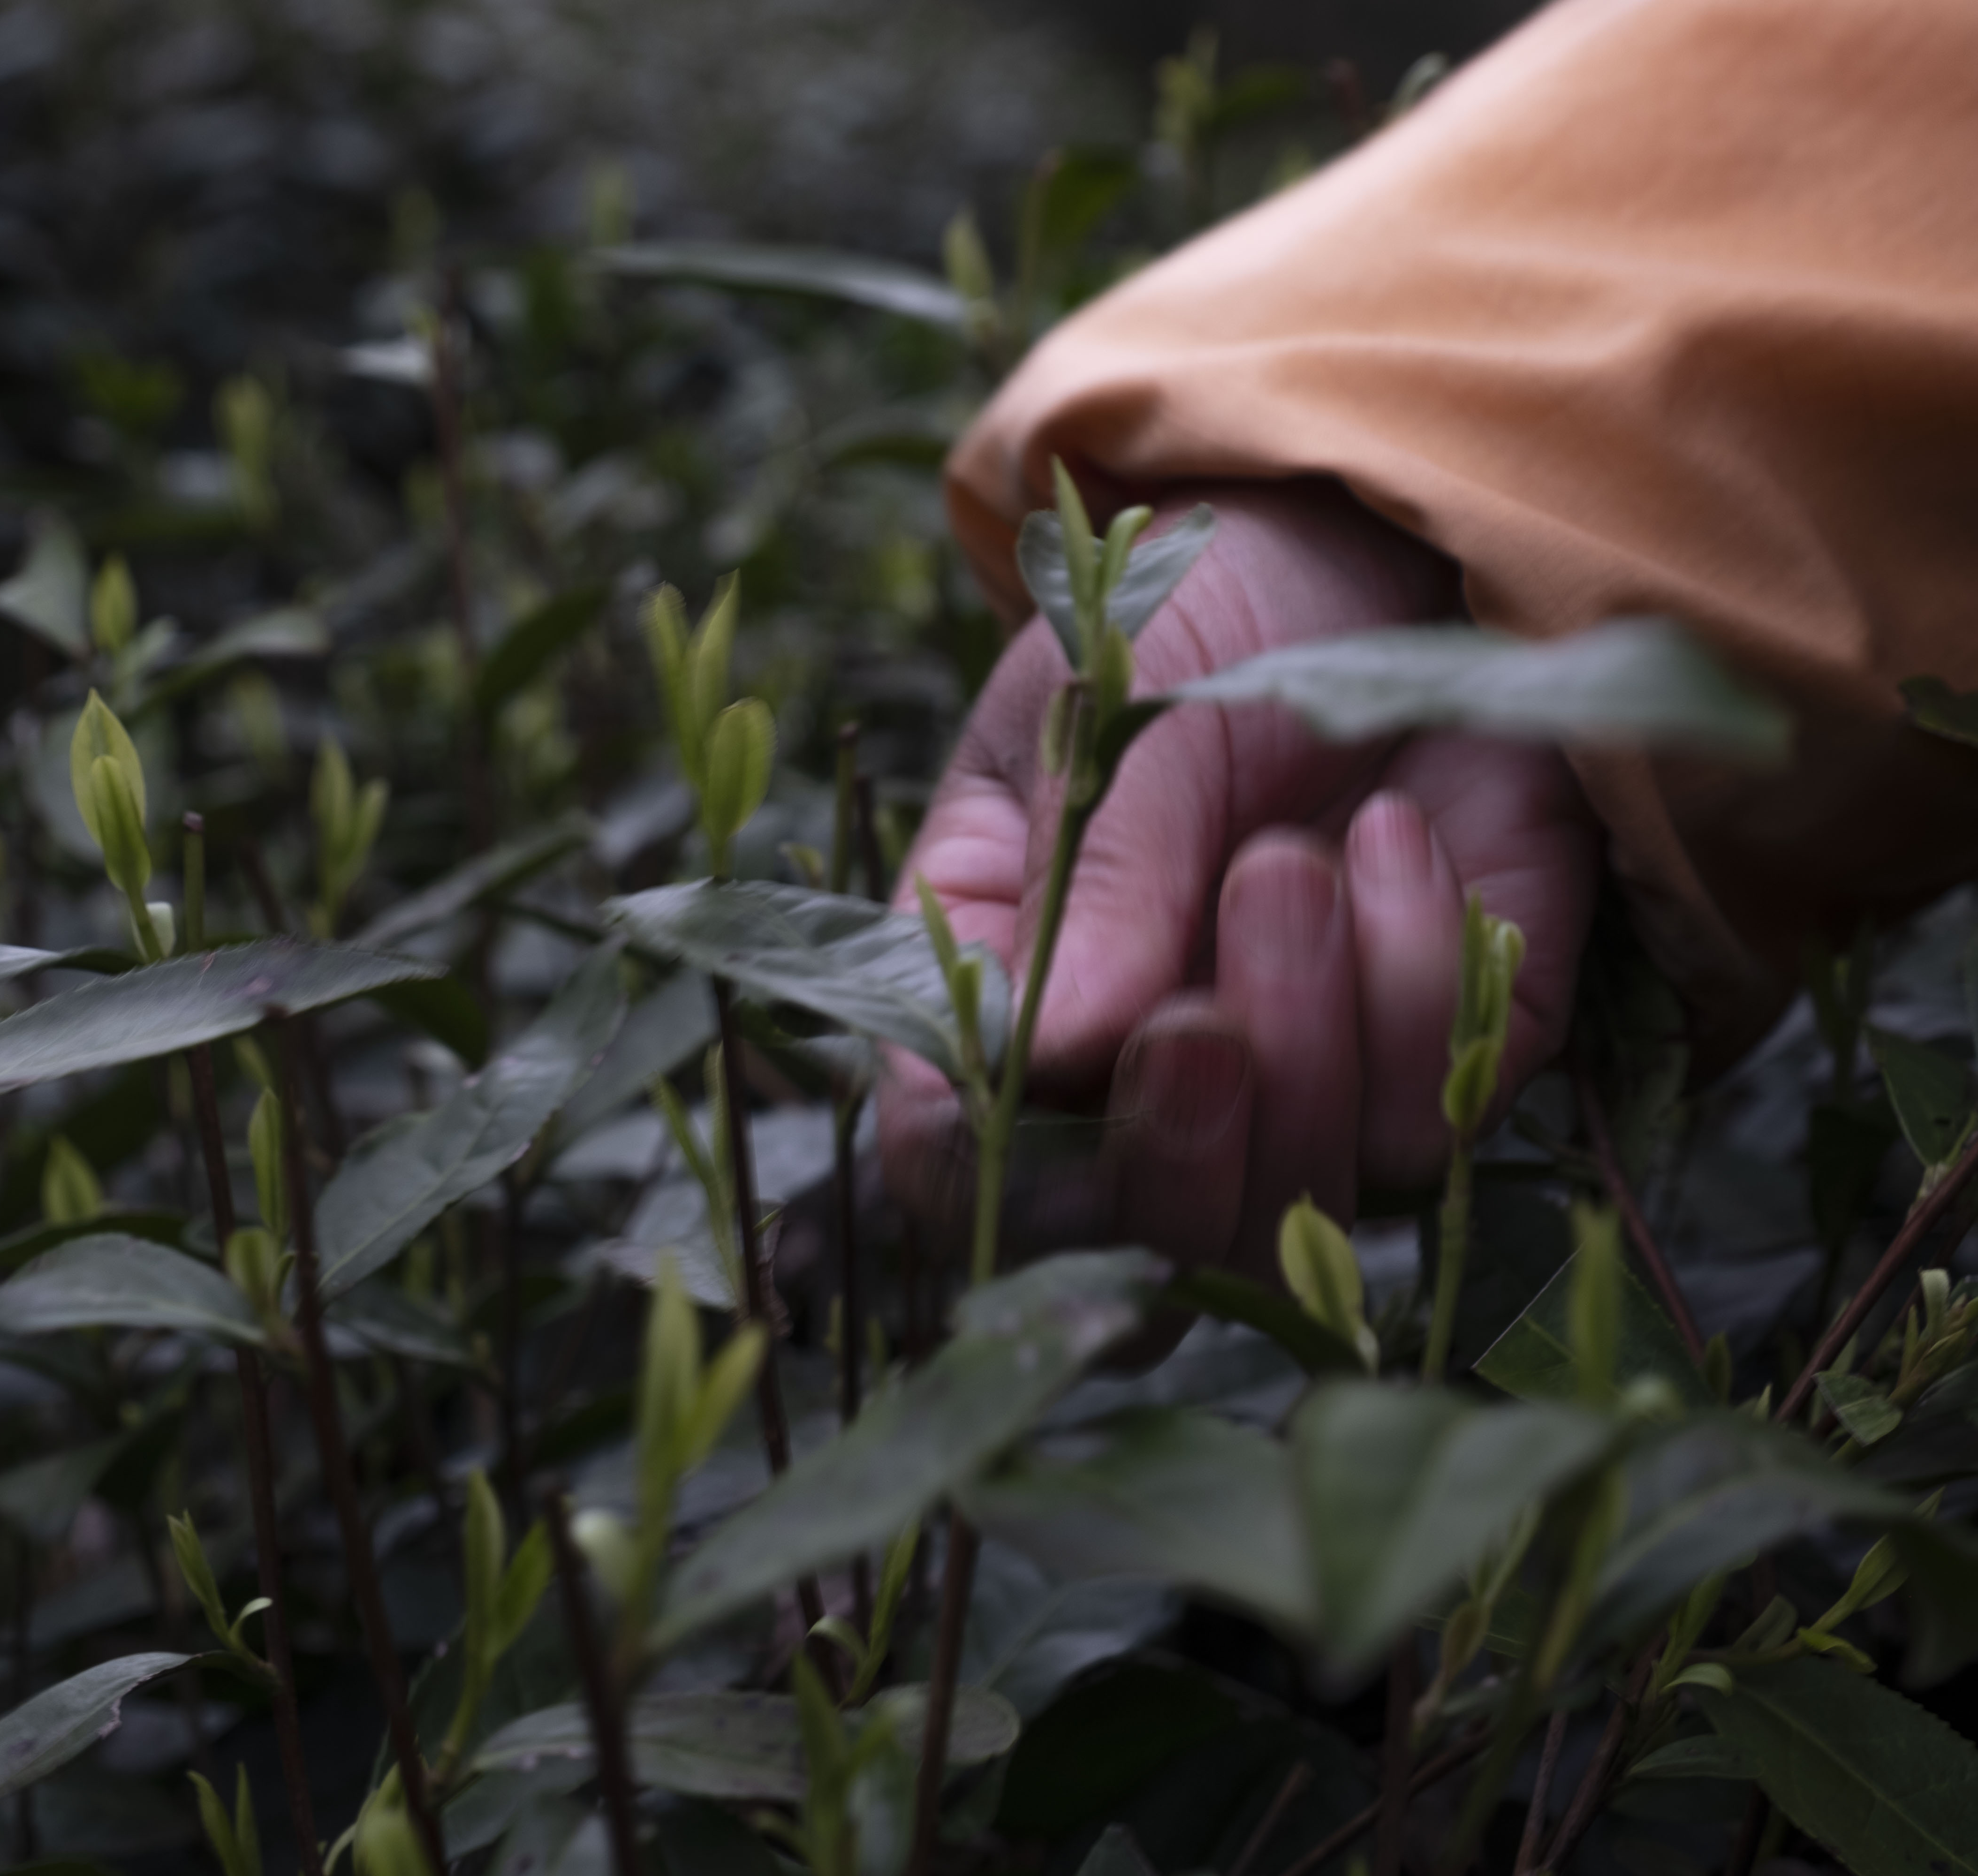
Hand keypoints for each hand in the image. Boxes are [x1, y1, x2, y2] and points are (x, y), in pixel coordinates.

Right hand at [878, 479, 1602, 1280]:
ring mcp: (1311, 1073)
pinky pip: (1446, 1107)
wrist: (1392, 539)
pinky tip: (1392, 836)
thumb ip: (1093, 877)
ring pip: (1310, 1201)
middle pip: (1156, 1234)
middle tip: (1205, 1022)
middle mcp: (1149, 1065)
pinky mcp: (1459, 1048)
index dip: (1019, 1176)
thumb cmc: (1203, 610)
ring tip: (1294, 859)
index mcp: (1011, 987)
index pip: (969, 1163)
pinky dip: (1422, 977)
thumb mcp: (1105, 706)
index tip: (1094, 1069)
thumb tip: (1058, 1052)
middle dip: (1188, 1152)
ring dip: (1305, 1039)